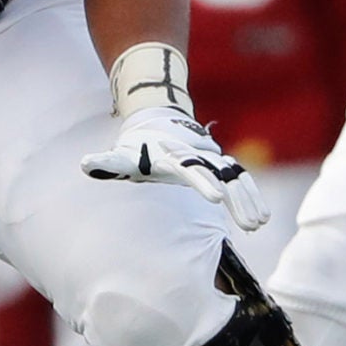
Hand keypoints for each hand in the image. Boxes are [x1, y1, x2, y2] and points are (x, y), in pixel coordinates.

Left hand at [82, 106, 269, 230]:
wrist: (156, 122)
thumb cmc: (136, 147)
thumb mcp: (121, 155)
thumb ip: (106, 163)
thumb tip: (85, 164)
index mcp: (174, 157)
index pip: (192, 169)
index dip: (203, 182)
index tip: (215, 199)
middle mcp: (197, 157)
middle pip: (221, 176)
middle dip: (236, 199)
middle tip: (249, 224)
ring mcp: (210, 160)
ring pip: (235, 178)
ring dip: (248, 199)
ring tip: (259, 223)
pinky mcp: (218, 165)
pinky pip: (239, 179)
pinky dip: (250, 194)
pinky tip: (260, 216)